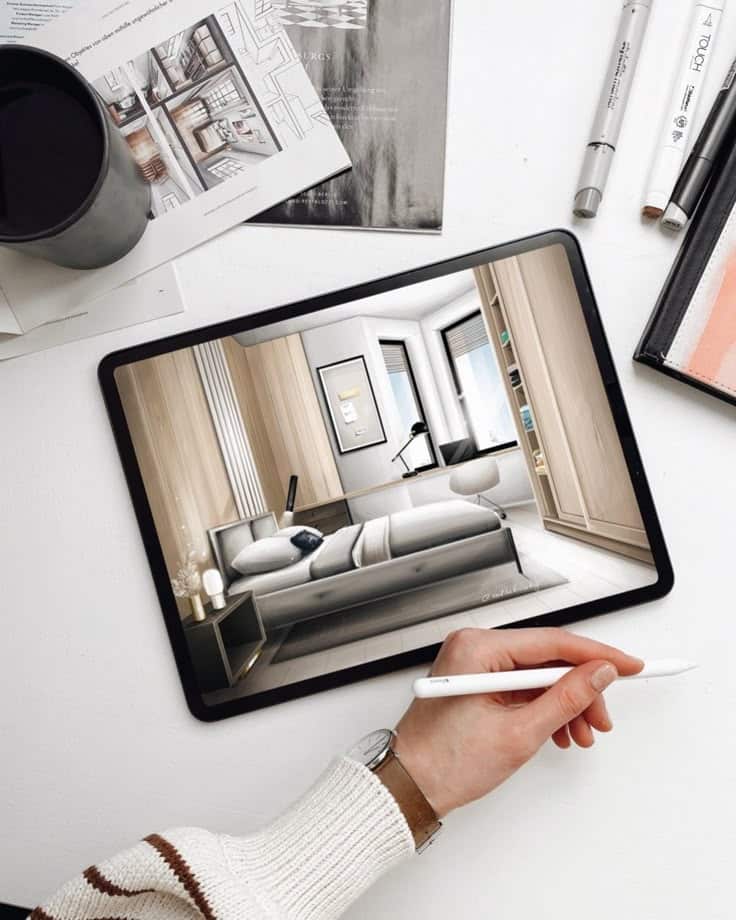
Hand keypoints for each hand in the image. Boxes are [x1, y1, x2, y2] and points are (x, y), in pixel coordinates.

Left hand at [394, 627, 643, 817]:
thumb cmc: (446, 762)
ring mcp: (474, 664)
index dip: (596, 655)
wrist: (410, 786)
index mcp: (478, 648)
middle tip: (601, 719)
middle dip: (580, 690)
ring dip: (565, 703)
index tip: (628, 664)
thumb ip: (566, 699)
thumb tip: (598, 674)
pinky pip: (521, 687)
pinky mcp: (476, 681)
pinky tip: (558, 731)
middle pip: (546, 659)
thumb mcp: (520, 733)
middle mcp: (474, 647)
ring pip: (537, 675)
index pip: (552, 642)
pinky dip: (544, 708)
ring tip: (580, 734)